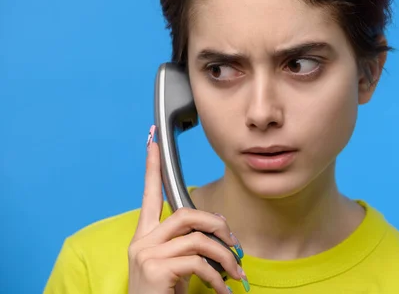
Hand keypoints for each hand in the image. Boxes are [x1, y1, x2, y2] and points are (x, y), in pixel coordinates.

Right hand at [127, 125, 246, 293]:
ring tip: (235, 274)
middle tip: (235, 245)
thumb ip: (190, 244)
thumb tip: (220, 228)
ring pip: (198, 239)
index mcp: (145, 237)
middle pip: (186, 214)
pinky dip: (217, 278)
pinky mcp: (155, 269)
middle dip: (217, 225)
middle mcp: (141, 241)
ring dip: (224, 257)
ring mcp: (146, 254)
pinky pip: (198, 263)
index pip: (149, 195)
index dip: (151, 168)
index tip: (152, 142)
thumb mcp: (176, 266)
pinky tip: (221, 290)